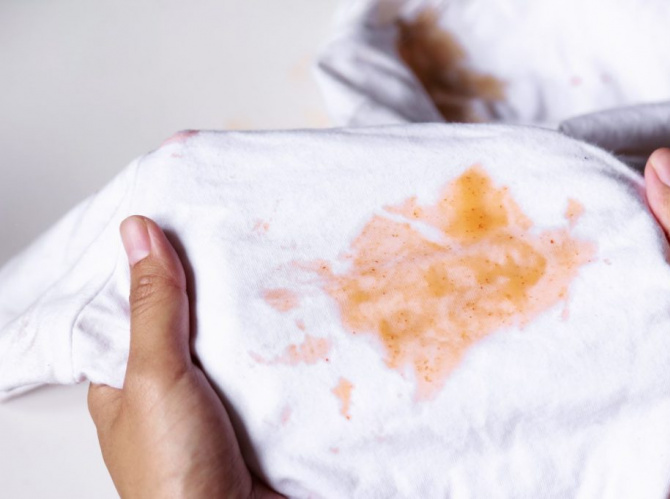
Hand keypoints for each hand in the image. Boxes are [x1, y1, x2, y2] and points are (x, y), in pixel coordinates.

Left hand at [88, 216, 283, 498]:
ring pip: (236, 342)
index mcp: (126, 377)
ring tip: (284, 260)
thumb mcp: (154, 378)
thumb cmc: (173, 475)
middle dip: (220, 284)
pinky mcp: (257, 415)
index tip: (188, 219)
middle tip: (247, 231)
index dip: (160, 262)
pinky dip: (285, 348)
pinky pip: (270, 368)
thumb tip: (139, 234)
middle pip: (194, 319)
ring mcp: (217, 401)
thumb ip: (153, 308)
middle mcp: (172, 387)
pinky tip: (304, 318)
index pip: (138, 303)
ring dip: (258, 315)